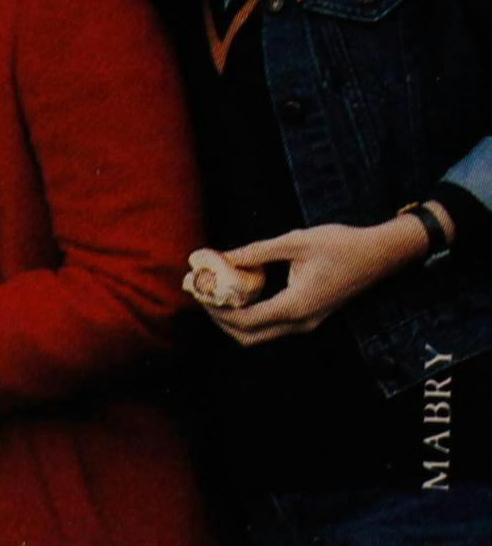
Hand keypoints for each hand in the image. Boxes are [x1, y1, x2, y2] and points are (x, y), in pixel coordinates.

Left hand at [204, 219, 426, 345]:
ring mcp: (308, 323)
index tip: (200, 291)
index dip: (217, 310)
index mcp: (296, 306)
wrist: (380, 254)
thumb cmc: (340, 244)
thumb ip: (256, 251)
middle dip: (221, 320)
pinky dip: (251, 316)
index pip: (246, 321)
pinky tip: (241, 292)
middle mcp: (302, 322)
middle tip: (203, 295)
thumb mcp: (294, 242)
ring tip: (217, 293)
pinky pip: (273, 325)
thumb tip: (220, 256)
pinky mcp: (311, 317)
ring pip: (261, 335)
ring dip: (235, 320)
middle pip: (249, 336)